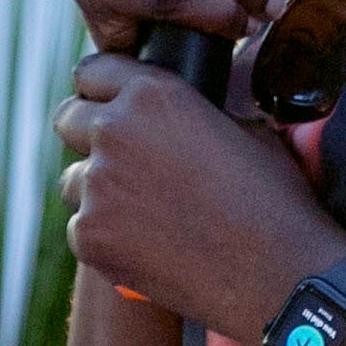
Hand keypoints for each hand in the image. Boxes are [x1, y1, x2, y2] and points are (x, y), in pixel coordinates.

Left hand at [53, 53, 345, 342]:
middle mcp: (114, 130)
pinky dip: (106, 237)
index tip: (109, 106)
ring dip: (96, 190)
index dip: (103, 90)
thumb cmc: (273, 200)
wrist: (277, 274)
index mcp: (153, 93)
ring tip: (145, 213)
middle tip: (121, 160)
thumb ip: (195, 110)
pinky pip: (82, 227)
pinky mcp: (89, 236)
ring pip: (73, 179)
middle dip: (87, 134)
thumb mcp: (245, 128)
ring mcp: (97, 185)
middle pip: (68, 118)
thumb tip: (182, 114)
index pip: (93, 72)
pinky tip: (149, 247)